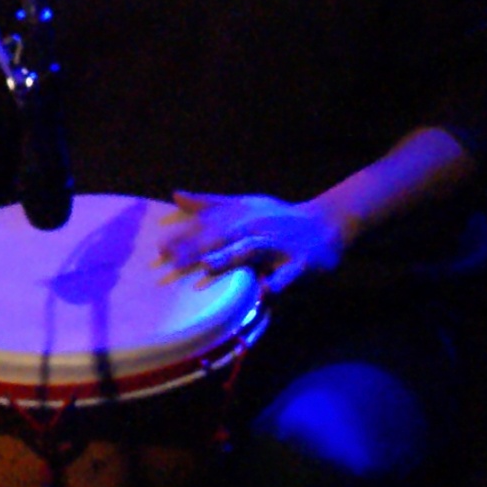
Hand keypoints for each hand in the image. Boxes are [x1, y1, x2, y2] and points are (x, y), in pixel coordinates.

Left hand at [161, 190, 342, 297]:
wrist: (328, 223)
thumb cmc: (279, 218)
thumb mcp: (245, 206)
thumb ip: (209, 204)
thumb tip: (175, 195)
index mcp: (241, 215)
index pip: (207, 225)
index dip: (183, 237)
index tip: (158, 250)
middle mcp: (257, 227)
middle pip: (223, 237)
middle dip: (197, 249)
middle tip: (171, 263)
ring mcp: (279, 244)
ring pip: (252, 250)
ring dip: (230, 258)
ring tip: (207, 266)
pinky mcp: (301, 263)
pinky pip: (288, 275)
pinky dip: (277, 282)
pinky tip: (265, 291)